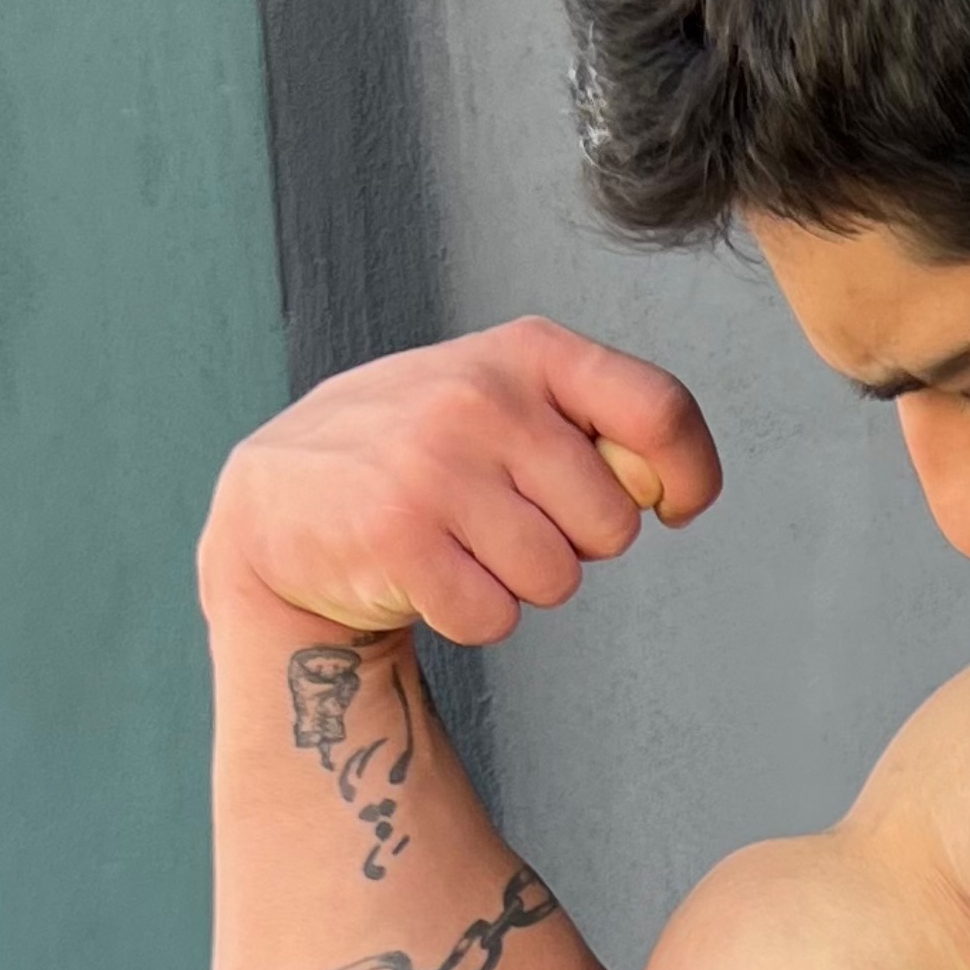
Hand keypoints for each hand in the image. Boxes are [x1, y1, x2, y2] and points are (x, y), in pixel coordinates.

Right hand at [202, 316, 721, 648]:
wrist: (279, 503)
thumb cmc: (421, 456)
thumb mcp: (502, 400)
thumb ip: (592, 428)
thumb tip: (665, 489)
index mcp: (526, 352)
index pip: (660, 410)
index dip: (689, 474)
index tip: (675, 506)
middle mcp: (481, 396)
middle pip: (613, 524)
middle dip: (575, 544)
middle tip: (503, 520)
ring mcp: (434, 463)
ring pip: (558, 580)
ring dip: (518, 585)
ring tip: (459, 543)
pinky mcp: (397, 535)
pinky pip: (495, 617)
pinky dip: (469, 616)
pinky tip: (425, 572)